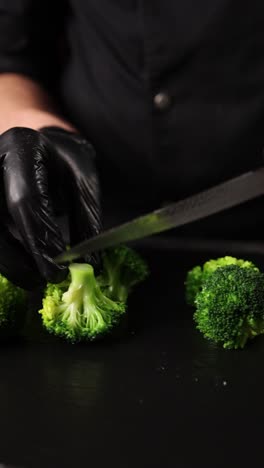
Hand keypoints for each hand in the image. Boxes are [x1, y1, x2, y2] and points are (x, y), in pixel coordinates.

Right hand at [0, 126, 100, 288]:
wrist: (42, 147)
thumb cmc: (66, 164)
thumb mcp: (84, 185)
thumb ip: (85, 222)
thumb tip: (89, 265)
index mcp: (22, 148)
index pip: (25, 201)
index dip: (40, 240)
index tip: (58, 272)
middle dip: (16, 260)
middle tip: (41, 282)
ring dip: (8, 262)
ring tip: (34, 278)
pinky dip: (6, 256)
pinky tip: (22, 267)